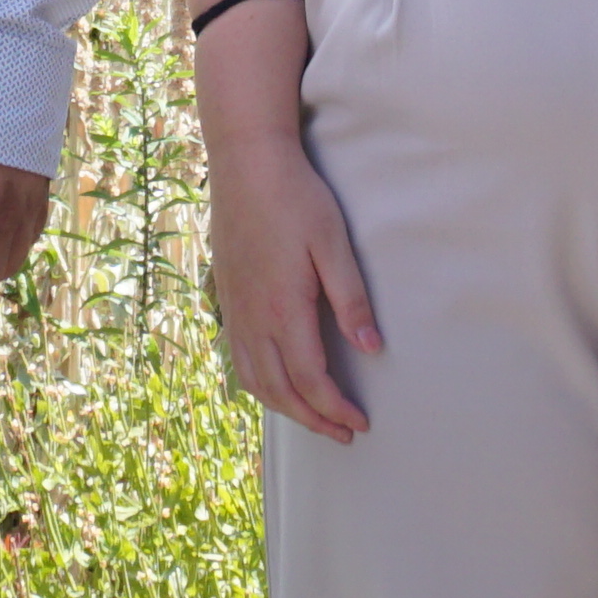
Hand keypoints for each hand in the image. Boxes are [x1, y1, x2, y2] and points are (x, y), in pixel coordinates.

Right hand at [203, 125, 382, 441]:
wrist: (246, 163)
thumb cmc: (296, 198)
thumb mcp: (334, 244)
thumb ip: (351, 301)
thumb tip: (370, 350)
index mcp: (283, 308)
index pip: (309, 379)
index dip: (334, 408)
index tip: (359, 423)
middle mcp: (253, 317)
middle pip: (279, 390)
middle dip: (312, 419)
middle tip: (342, 433)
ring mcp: (234, 309)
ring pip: (253, 379)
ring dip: (283, 407)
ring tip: (312, 417)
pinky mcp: (226, 297)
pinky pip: (237, 358)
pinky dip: (257, 384)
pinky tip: (274, 383)